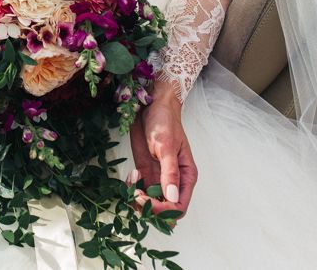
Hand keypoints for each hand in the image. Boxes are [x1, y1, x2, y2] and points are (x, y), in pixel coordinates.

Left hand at [129, 81, 197, 216]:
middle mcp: (174, 181)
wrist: (151, 106)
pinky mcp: (145, 172)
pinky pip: (139, 190)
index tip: (145, 199)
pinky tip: (130, 175)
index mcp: (186, 176)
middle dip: (148, 207)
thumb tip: (173, 197)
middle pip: (164, 210)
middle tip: (136, 192)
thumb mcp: (166, 146)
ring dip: (138, 198)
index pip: (178, 207)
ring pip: (150, 203)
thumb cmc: (164, 122)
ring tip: (132, 181)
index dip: (163, 210)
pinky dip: (132, 188)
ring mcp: (158, 177)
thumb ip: (170, 172)